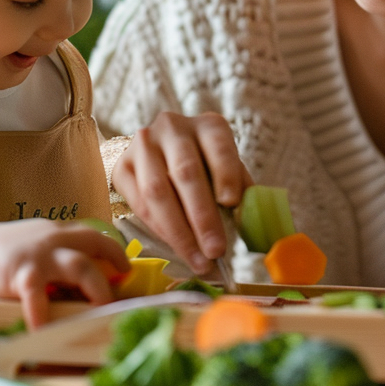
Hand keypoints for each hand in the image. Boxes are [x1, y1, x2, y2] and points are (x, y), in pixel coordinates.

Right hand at [0, 219, 130, 328]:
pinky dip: (43, 312)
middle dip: (113, 267)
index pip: (97, 236)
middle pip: (94, 246)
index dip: (115, 252)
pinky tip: (46, 330)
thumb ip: (63, 259)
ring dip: (95, 287)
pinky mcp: (20, 272)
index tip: (127, 271)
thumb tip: (91, 285)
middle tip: (119, 296)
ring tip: (102, 311)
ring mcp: (40, 255)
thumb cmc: (12, 253)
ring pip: (78, 265)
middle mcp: (56, 239)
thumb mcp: (42, 248)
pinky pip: (37, 293)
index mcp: (63, 234)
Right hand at [111, 111, 253, 274]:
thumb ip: (241, 191)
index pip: (218, 146)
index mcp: (208, 125)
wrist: (158, 153)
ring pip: (158, 190)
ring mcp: (144, 145)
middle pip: (186, 172)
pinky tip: (176, 248)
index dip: (225, 174)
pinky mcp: (123, 165)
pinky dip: (159, 230)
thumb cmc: (204, 166)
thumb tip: (261, 227)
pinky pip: (139, 202)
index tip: (231, 203)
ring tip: (198, 260)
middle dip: (202, 217)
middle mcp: (173, 128)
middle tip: (216, 250)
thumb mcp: (227, 170)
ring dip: (179, 231)